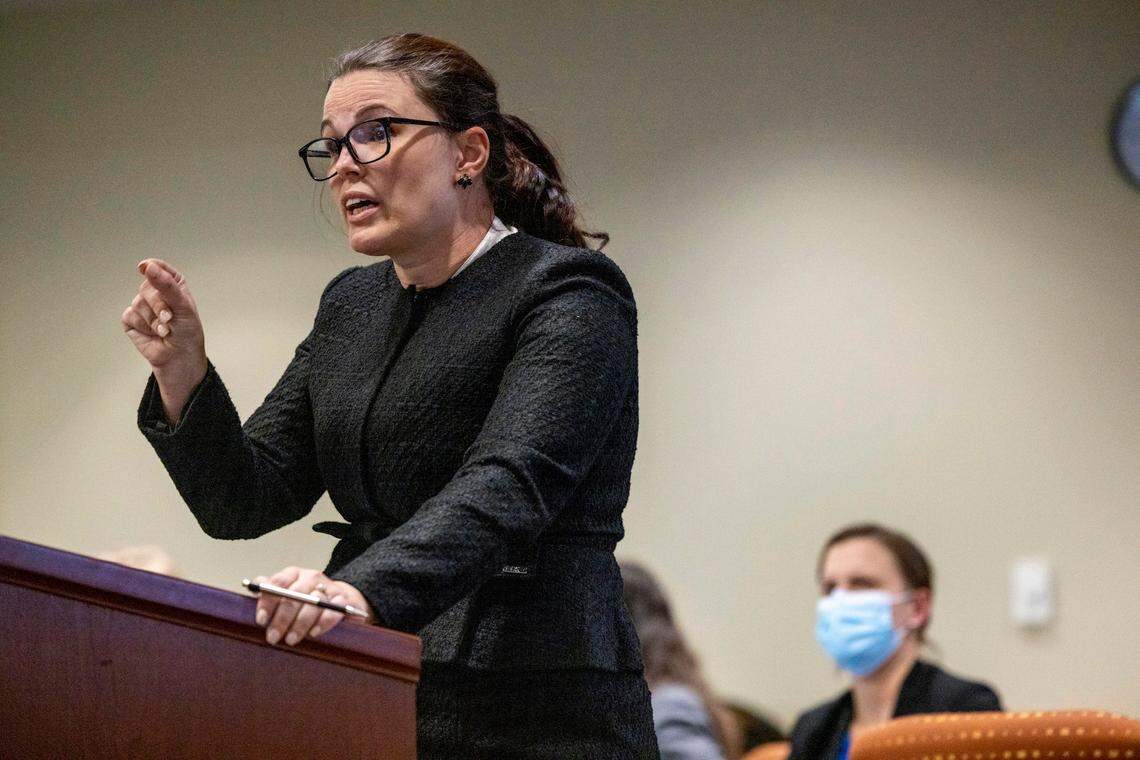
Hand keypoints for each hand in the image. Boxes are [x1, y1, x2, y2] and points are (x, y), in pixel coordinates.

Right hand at [121, 259, 206, 420]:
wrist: (180, 358)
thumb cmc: (187, 332)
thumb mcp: (183, 306)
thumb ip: (166, 285)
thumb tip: (146, 266)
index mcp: (172, 284)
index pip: (158, 267)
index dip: (154, 269)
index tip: (148, 268)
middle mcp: (155, 292)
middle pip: (146, 286)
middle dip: (159, 305)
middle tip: (170, 319)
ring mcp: (142, 306)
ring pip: (138, 302)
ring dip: (153, 320)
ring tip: (165, 330)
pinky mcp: (131, 320)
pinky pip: (130, 315)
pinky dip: (143, 327)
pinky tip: (154, 334)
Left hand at [253, 566, 373, 646]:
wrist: (342, 597)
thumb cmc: (308, 598)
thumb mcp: (289, 591)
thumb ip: (271, 590)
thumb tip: (254, 585)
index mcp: (294, 574)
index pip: (278, 583)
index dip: (268, 601)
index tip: (261, 620)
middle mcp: (312, 577)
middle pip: (295, 595)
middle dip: (282, 618)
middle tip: (273, 637)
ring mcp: (329, 587)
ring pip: (313, 603)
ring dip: (300, 623)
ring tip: (291, 639)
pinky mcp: (344, 599)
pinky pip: (333, 610)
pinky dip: (323, 622)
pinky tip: (314, 633)